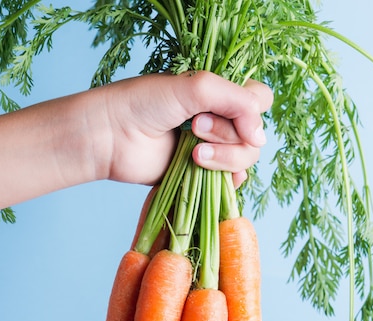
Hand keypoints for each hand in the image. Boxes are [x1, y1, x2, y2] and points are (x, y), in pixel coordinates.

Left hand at [102, 71, 272, 187]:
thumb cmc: (144, 103)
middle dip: (229, 134)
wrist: (111, 136)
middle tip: (195, 128)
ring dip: (225, 158)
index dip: (253, 112)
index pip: (259, 99)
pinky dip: (224, 178)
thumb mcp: (195, 87)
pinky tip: (201, 168)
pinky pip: (230, 181)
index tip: (236, 118)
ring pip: (245, 159)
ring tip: (193, 154)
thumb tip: (261, 138)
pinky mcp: (200, 174)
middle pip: (255, 134)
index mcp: (219, 92)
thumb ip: (237, 101)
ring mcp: (211, 148)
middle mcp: (219, 119)